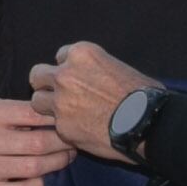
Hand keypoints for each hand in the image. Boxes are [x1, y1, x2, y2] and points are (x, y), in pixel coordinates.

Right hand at [0, 97, 76, 185]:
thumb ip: (19, 111)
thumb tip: (58, 117)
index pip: (32, 114)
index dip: (56, 118)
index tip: (69, 120)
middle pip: (38, 144)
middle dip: (63, 143)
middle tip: (74, 141)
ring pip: (34, 169)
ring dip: (57, 163)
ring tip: (66, 157)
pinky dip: (38, 184)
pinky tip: (41, 176)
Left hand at [27, 43, 159, 163]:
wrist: (150, 123)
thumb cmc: (144, 95)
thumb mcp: (119, 67)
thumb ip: (96, 69)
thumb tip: (91, 78)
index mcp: (82, 54)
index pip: (60, 56)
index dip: (68, 69)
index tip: (77, 80)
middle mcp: (66, 74)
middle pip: (37, 75)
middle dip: (46, 84)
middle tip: (60, 95)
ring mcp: (61, 102)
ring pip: (37, 101)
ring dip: (48, 107)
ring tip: (67, 115)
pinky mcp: (62, 127)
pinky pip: (53, 126)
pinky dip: (64, 129)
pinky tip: (81, 131)